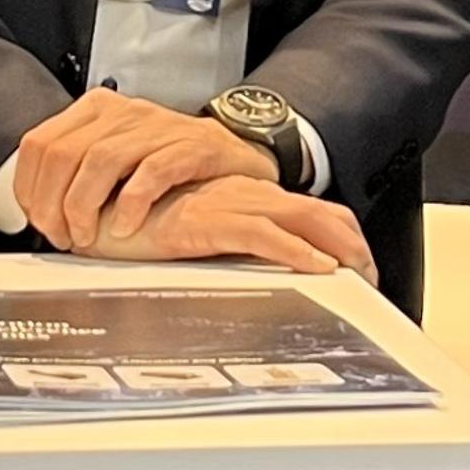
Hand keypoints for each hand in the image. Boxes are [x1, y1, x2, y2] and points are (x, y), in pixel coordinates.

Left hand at [11, 91, 258, 251]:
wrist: (235, 155)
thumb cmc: (171, 163)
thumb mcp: (116, 158)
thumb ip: (78, 173)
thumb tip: (37, 209)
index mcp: (96, 111)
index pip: (40, 142)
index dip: (30, 188)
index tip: (37, 221)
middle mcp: (122, 112)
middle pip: (64, 152)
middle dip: (53, 203)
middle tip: (61, 236)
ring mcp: (157, 126)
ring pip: (101, 160)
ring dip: (84, 205)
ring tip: (87, 237)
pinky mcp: (190, 145)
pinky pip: (151, 171)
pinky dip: (131, 203)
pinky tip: (124, 228)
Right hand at [89, 171, 378, 280]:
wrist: (96, 207)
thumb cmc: (133, 219)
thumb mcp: (183, 232)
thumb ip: (211, 239)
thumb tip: (237, 265)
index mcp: (237, 197)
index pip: (301, 208)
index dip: (334, 231)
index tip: (357, 263)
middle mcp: (239, 195)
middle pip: (314, 210)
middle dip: (349, 240)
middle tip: (373, 273)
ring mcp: (226, 205)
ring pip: (299, 217)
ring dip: (336, 245)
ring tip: (361, 272)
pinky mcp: (206, 221)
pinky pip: (262, 235)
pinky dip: (296, 251)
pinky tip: (319, 268)